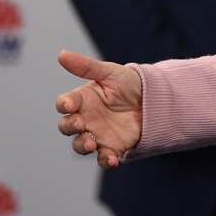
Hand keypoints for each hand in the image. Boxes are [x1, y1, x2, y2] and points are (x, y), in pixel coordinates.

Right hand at [55, 50, 142, 168]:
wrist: (154, 99)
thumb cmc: (128, 83)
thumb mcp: (109, 72)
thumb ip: (86, 67)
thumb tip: (61, 54)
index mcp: (83, 99)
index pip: (64, 104)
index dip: (64, 105)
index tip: (69, 104)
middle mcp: (86, 118)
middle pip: (67, 127)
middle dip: (70, 127)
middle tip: (81, 124)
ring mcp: (97, 134)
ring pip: (80, 145)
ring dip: (82, 146)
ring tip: (91, 143)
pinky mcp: (113, 147)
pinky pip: (104, 158)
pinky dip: (105, 161)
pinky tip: (112, 160)